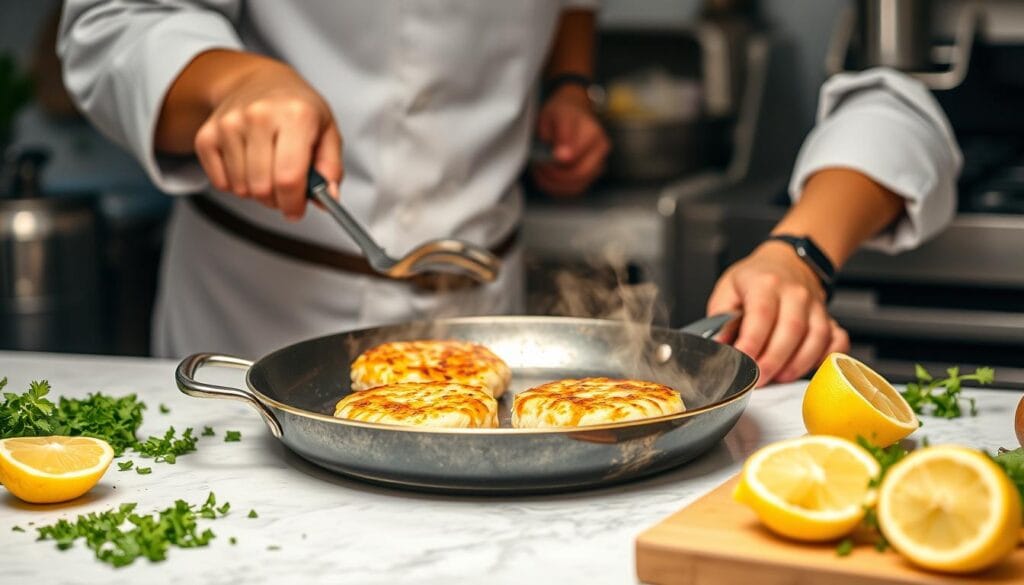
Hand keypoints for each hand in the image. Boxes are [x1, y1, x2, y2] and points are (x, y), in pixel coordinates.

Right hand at [193, 59, 342, 220]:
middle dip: (277, 200)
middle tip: (285, 191)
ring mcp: (229, 124)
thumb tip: (328, 198)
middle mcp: (260, 116)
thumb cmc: (296, 109)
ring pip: (241, 188)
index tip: (296, 210)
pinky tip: (247, 165)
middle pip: (262, 187)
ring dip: (256, 192)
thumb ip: (331, 168)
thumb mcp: (327, 131)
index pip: (289, 177)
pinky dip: (235, 184)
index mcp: (296, 115)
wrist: (257, 81)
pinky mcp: (206, 135)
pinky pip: (220, 183)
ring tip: (267, 172)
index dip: (293, 204)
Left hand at [530, 85, 609, 195]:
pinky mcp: (592, 175)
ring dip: (554, 183)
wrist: (573, 114)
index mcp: (591, 131)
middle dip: (554, 174)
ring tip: (541, 171)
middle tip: (539, 166)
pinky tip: (547, 178)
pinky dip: (558, 188)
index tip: (540, 159)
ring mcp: (599, 163)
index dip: (554, 160)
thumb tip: (560, 155)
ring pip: (577, 185)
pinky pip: (575, 189)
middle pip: (579, 173)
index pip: (574, 153)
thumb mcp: (552, 116)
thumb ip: (556, 134)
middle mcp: (600, 148)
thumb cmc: (561, 115)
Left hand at [707, 242, 849, 386]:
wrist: (787, 262)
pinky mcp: (829, 317)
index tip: (742, 361)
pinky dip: (825, 358)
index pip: (761, 314)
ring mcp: (815, 305)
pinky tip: (808, 368)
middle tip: (758, 379)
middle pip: (791, 330)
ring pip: (816, 338)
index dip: (752, 342)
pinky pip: (837, 341)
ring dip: (798, 364)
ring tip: (779, 377)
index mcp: (765, 283)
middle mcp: (795, 293)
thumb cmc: (755, 280)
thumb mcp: (728, 290)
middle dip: (773, 361)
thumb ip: (722, 319)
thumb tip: (718, 345)